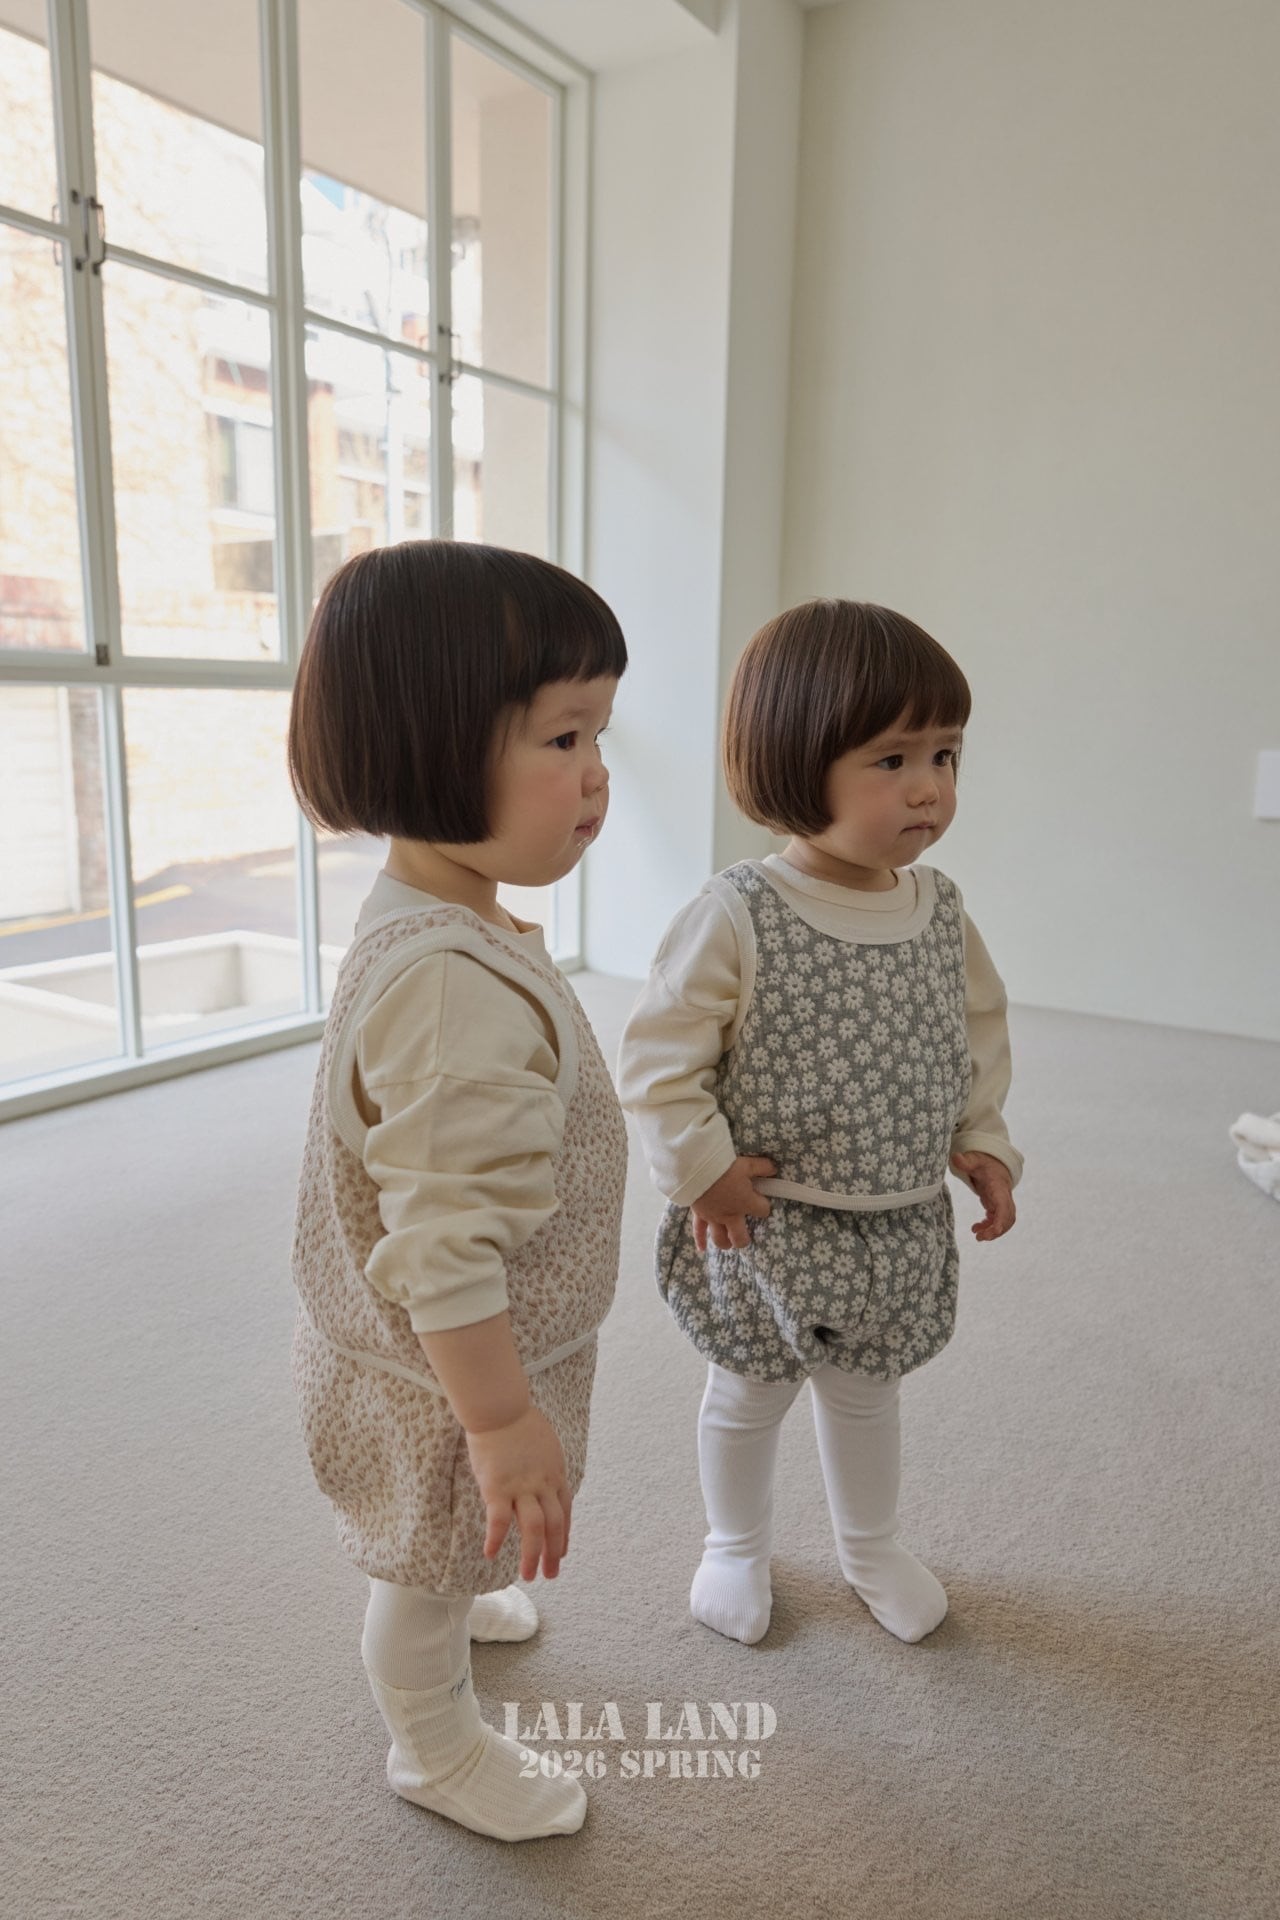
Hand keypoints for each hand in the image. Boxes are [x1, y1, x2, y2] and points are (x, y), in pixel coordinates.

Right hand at [465, 1405, 571, 1580]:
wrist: (501, 1408)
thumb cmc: (519, 1421)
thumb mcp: (544, 1446)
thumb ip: (545, 1467)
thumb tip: (542, 1478)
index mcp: (555, 1475)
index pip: (564, 1512)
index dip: (564, 1535)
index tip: (562, 1553)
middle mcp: (543, 1485)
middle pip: (554, 1526)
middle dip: (554, 1554)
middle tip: (550, 1574)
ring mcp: (522, 1487)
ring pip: (534, 1529)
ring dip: (533, 1555)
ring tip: (529, 1576)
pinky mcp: (498, 1488)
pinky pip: (500, 1521)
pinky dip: (497, 1540)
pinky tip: (491, 1554)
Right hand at [690, 1155, 776, 1252]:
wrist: (698, 1168)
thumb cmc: (724, 1166)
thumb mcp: (748, 1164)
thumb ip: (763, 1168)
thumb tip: (773, 1170)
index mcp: (746, 1203)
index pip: (763, 1211)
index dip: (764, 1206)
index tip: (761, 1201)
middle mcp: (731, 1215)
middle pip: (740, 1237)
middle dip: (744, 1239)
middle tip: (746, 1237)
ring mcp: (714, 1218)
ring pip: (720, 1239)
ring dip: (725, 1242)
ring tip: (729, 1243)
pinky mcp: (699, 1215)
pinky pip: (699, 1231)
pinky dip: (700, 1241)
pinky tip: (702, 1249)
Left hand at [949, 1150, 1016, 1240]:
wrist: (993, 1163)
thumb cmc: (983, 1162)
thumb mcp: (974, 1160)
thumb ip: (966, 1161)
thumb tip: (955, 1157)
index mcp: (999, 1187)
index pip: (1004, 1206)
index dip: (1001, 1220)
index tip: (994, 1231)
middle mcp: (1004, 1196)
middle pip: (1008, 1217)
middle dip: (997, 1230)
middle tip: (979, 1237)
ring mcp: (1002, 1202)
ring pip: (1005, 1222)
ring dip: (993, 1231)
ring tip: (978, 1236)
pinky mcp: (998, 1206)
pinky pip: (998, 1221)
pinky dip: (989, 1227)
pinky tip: (976, 1228)